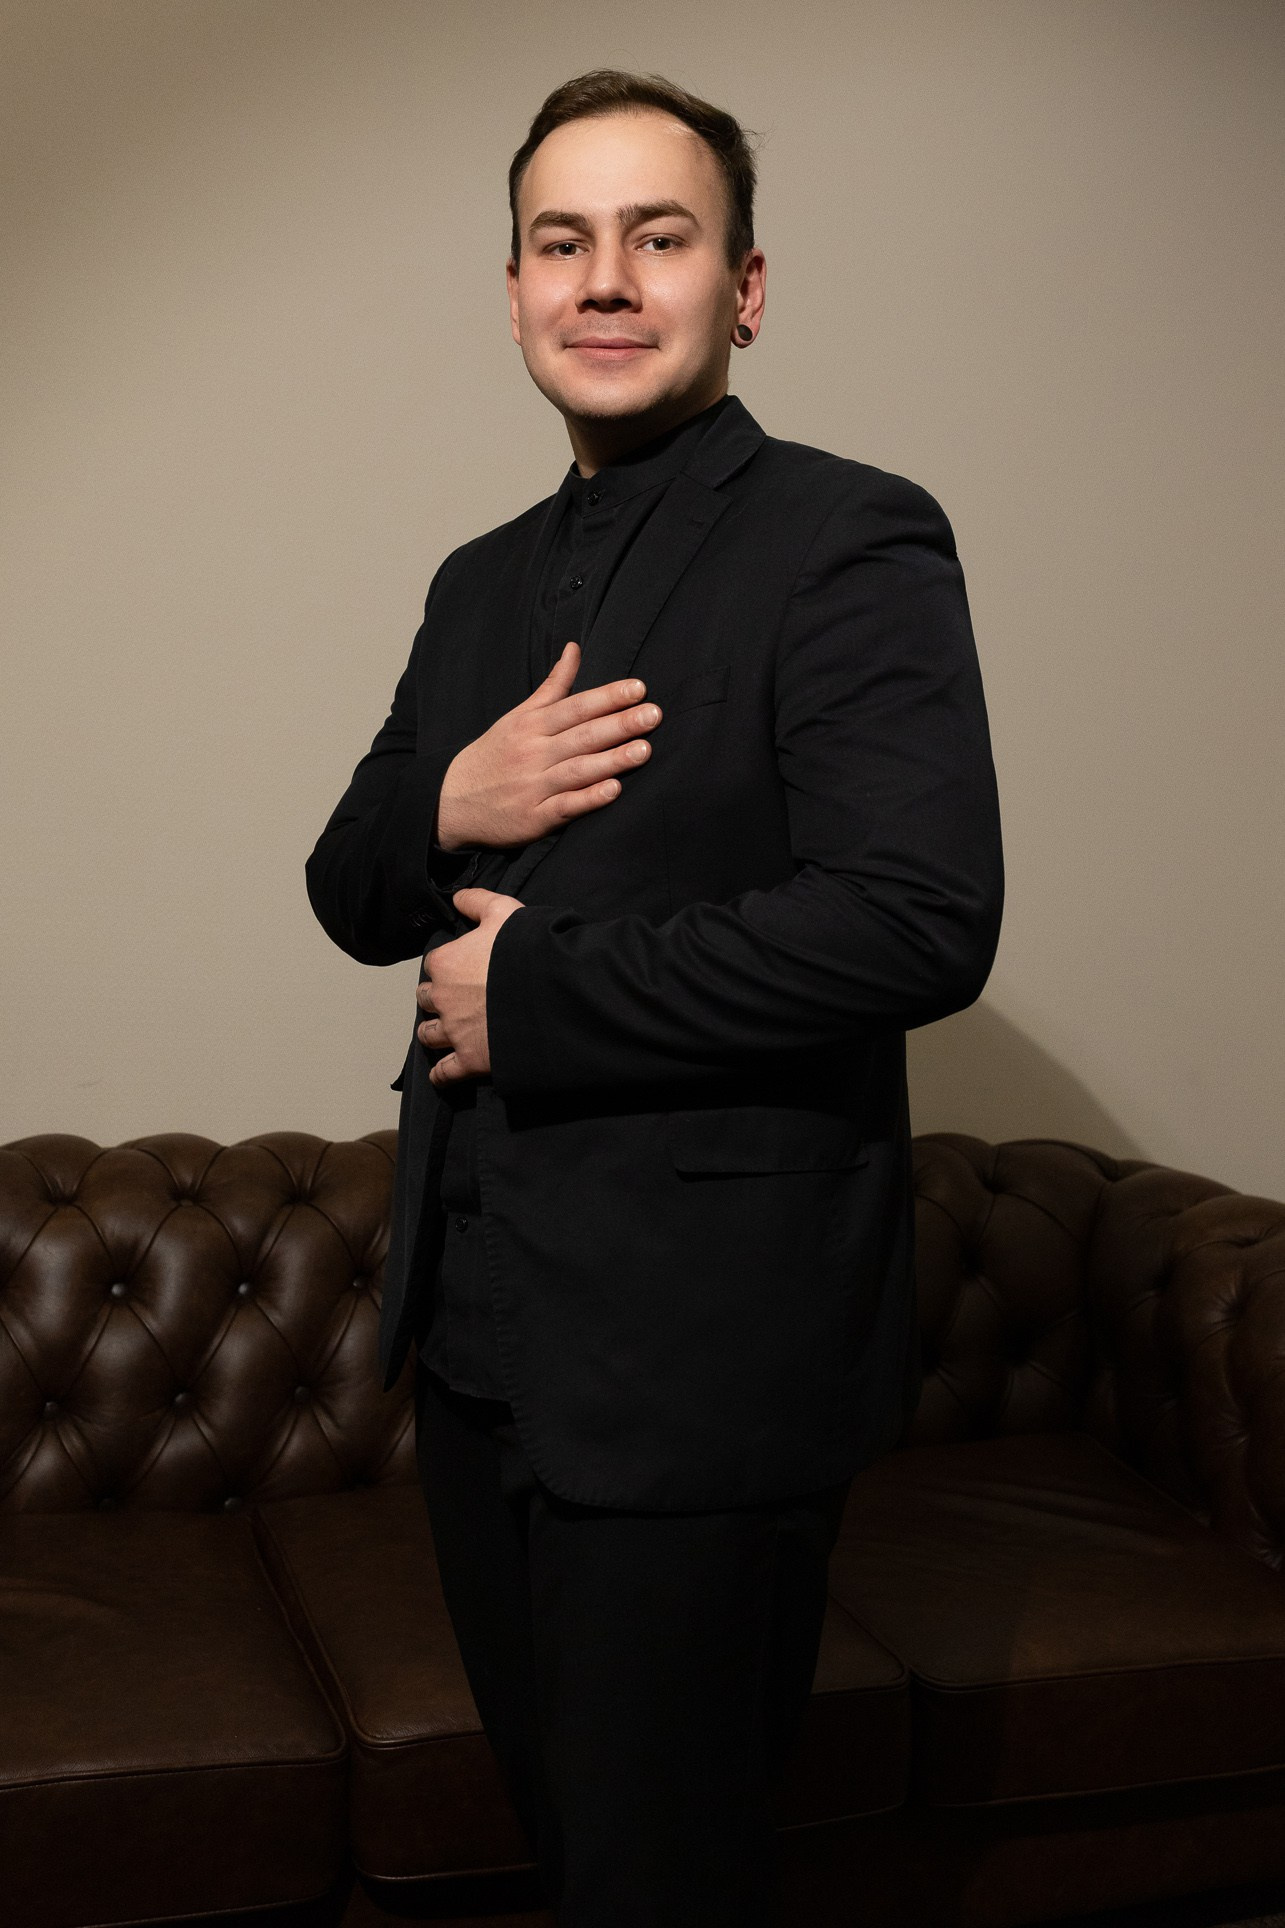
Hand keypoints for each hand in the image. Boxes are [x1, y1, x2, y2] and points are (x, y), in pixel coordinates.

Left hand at [416, 887, 523, 1085]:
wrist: (549, 992)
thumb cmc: (527, 949)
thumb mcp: (504, 910)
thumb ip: (476, 901)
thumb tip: (457, 898)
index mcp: (445, 963)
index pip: (434, 964)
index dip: (447, 966)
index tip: (460, 970)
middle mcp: (442, 998)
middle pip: (426, 1000)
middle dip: (437, 999)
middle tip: (454, 999)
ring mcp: (454, 1032)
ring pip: (428, 1035)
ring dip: (434, 1033)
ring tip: (445, 1033)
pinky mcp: (470, 1060)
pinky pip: (444, 1073)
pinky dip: (442, 1074)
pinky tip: (444, 1073)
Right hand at [435, 640, 662, 849]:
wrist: (452, 803)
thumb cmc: (494, 755)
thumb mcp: (518, 716)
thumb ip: (552, 686)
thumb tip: (575, 648)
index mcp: (531, 725)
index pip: (576, 707)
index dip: (608, 697)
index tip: (639, 688)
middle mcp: (533, 753)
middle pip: (582, 736)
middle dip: (619, 724)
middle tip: (654, 715)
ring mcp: (534, 787)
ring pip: (578, 770)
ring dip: (612, 760)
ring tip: (644, 750)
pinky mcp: (535, 818)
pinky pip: (566, 807)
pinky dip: (588, 799)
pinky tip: (613, 790)